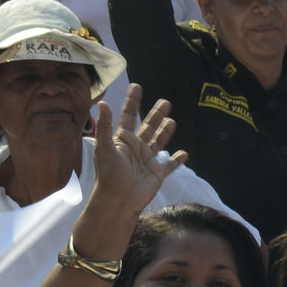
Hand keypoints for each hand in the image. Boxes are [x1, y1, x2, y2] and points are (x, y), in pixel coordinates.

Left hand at [90, 85, 184, 214]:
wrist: (119, 200)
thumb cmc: (109, 174)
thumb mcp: (104, 148)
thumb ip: (105, 126)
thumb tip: (102, 103)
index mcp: (123, 140)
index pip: (128, 116)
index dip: (132, 102)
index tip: (136, 87)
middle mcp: (136, 147)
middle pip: (148, 126)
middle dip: (156, 114)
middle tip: (165, 102)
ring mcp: (147, 160)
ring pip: (159, 141)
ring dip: (166, 131)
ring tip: (172, 121)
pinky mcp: (157, 173)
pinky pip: (169, 165)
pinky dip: (177, 160)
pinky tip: (184, 153)